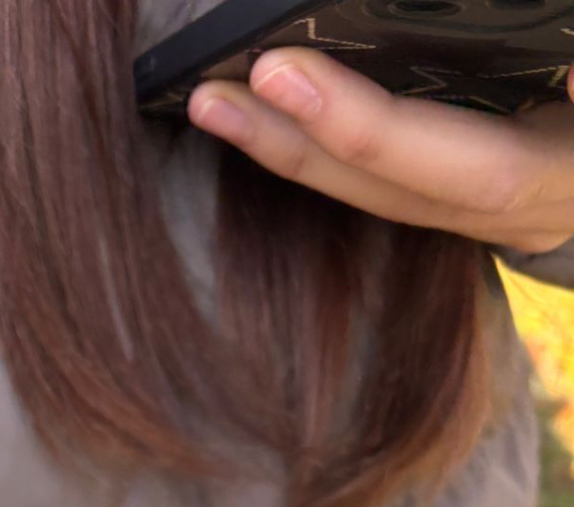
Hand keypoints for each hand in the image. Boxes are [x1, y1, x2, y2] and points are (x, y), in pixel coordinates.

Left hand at [189, 49, 573, 252]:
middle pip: (389, 187)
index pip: (452, 163)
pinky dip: (323, 143)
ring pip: (374, 188)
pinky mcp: (468, 181)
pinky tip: (264, 109)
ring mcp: (489, 202)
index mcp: (556, 179)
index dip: (361, 124)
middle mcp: (517, 204)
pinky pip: (383, 173)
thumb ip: (555, 58)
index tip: (282, 68)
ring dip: (288, 147)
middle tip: (214, 91)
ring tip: (211, 101)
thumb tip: (530, 67)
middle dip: (298, 143)